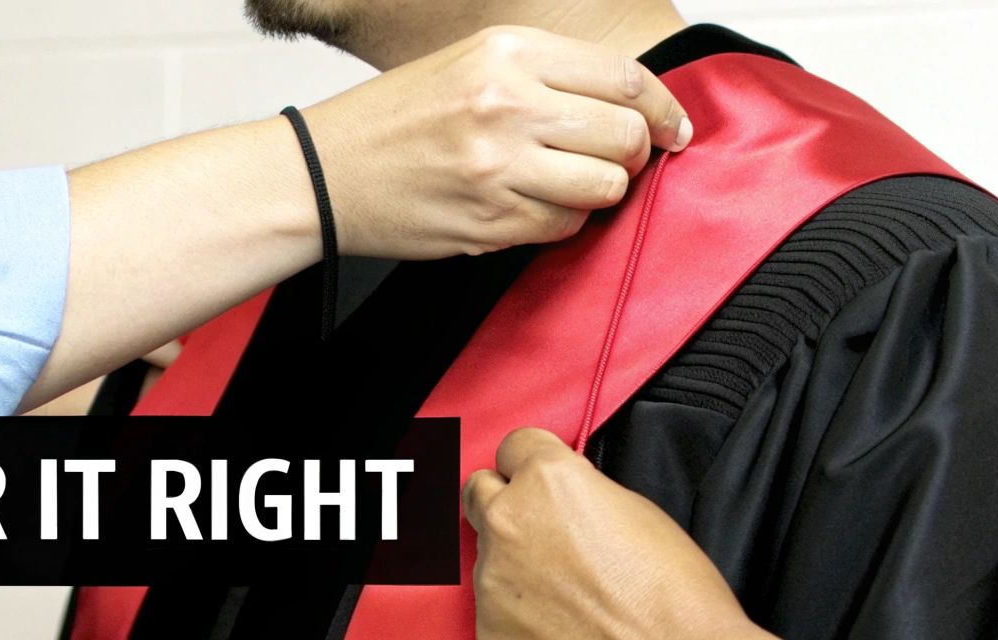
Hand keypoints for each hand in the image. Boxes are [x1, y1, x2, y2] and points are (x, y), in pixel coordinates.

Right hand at [305, 26, 693, 258]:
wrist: (325, 172)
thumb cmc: (396, 120)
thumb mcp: (472, 64)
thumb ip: (550, 76)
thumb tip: (630, 106)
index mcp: (508, 53)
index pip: (624, 78)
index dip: (662, 109)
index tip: (672, 129)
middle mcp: (507, 104)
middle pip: (624, 135)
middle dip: (632, 154)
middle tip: (612, 160)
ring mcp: (499, 167)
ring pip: (603, 187)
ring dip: (598, 192)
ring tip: (563, 183)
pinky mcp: (491, 221)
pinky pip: (564, 228)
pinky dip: (560, 223)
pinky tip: (529, 206)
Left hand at [462, 428, 749, 639]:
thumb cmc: (673, 594)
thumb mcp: (636, 509)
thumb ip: (580, 494)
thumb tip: (562, 504)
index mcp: (546, 479)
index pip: (513, 447)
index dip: (531, 465)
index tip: (539, 481)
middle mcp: (507, 521)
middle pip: (478, 492)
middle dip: (504, 504)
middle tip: (541, 532)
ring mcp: (490, 580)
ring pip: (487, 558)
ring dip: (516, 568)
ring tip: (569, 599)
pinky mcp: (488, 631)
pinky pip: (495, 612)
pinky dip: (519, 618)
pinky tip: (562, 633)